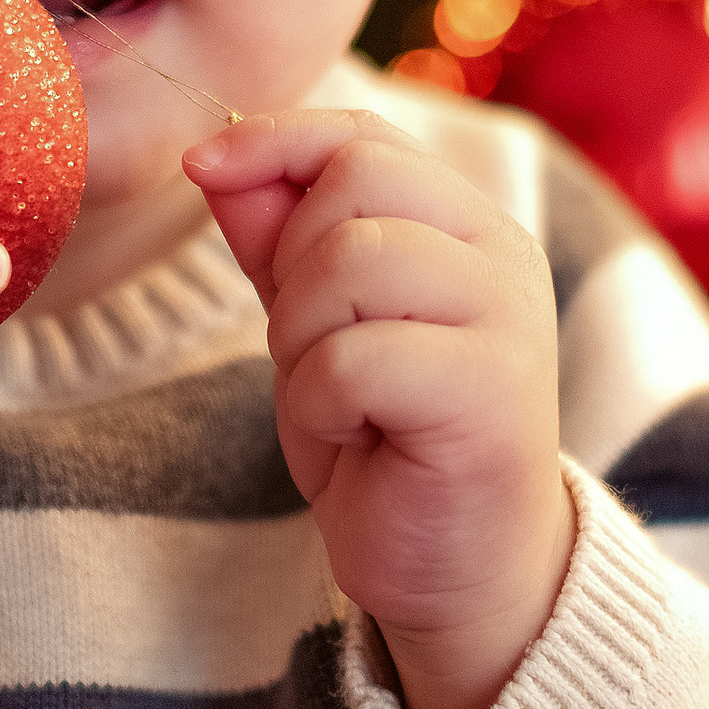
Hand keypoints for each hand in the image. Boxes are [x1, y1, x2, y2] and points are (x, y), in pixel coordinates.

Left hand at [186, 111, 572, 708]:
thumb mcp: (313, 327)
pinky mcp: (491, 390)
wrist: (458, 572)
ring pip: (350, 261)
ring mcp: (506, 317)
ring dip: (304, 339)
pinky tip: (358, 437)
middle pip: (354, 182)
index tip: (201, 167)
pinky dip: (322, 402)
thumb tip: (215, 155)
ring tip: (337, 398)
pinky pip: (355, 356)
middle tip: (314, 351)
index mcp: (466, 226)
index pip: (365, 136)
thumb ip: (276, 239)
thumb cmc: (386, 444)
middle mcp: (501, 254)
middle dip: (291, 267)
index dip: (276, 139)